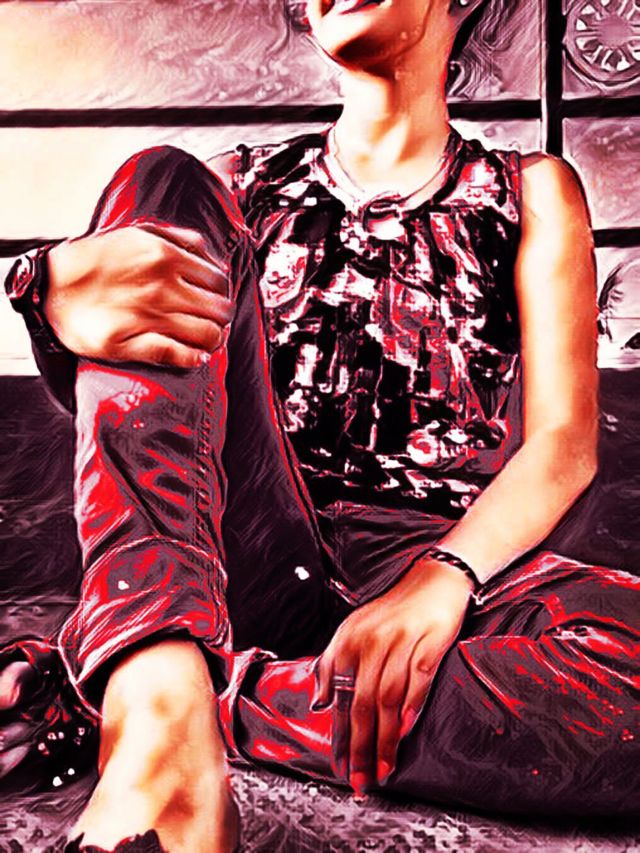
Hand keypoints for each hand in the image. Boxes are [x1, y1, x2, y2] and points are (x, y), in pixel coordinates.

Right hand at [46, 222, 234, 367]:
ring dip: (213, 340)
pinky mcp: (131, 342)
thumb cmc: (97, 261)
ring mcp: (148, 316)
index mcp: (166, 256)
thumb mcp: (137, 234)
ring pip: (208, 335)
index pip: (220, 281)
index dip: (222, 294)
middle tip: (211, 323)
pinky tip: (194, 356)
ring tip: (205, 341)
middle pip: (220, 310)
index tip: (214, 301)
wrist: (51, 287)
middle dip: (221, 319)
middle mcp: (162, 286)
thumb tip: (212, 257)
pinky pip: (179, 355)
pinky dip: (193, 358)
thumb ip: (179, 239)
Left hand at [313, 557, 472, 793]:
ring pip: (388, 698)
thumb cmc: (393, 611)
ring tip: (384, 768)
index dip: (341, 735)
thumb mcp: (355, 630)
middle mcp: (370, 641)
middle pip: (362, 703)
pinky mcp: (429, 640)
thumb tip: (320, 703)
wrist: (433, 580)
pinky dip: (412, 705)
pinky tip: (405, 730)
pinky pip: (418, 678)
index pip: (340, 697)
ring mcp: (400, 641)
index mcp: (348, 640)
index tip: (341, 767)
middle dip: (361, 747)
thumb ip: (334, 664)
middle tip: (361, 780)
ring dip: (385, 738)